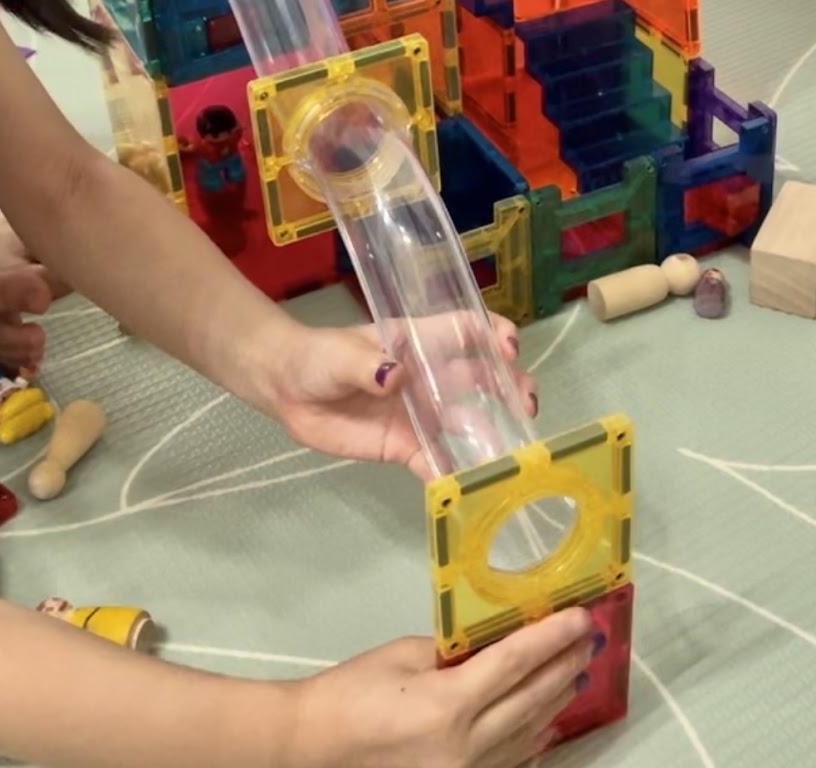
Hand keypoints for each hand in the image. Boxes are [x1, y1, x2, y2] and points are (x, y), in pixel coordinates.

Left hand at [265, 314, 536, 476]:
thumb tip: (394, 375)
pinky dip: (452, 472)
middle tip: (527, 405)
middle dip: (510, 386)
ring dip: (491, 433)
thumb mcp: (339, 356)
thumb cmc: (318, 357)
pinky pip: (435, 459)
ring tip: (509, 452)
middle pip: (480, 376)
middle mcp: (428, 376)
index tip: (510, 349)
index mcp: (417, 342)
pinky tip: (467, 486)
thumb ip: (365, 365)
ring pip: (467, 421)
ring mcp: (420, 411)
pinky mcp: (404, 445)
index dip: (493, 333)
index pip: (465, 329)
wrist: (288, 390)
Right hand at [292, 608, 598, 767]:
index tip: (582, 617)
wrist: (314, 748)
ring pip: (527, 735)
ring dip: (555, 703)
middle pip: (531, 700)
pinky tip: (547, 728)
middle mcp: (466, 746)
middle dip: (564, 666)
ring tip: (577, 674)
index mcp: (449, 704)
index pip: (516, 662)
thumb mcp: (404, 655)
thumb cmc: (351, 693)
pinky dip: (532, 744)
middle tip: (589, 641)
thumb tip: (488, 649)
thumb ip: (453, 655)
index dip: (552, 637)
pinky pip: (509, 765)